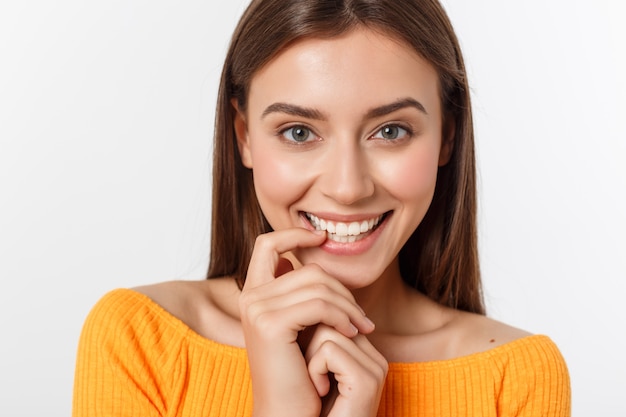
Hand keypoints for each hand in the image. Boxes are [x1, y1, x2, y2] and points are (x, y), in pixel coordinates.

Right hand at [239, 228, 374, 416]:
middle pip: (308, 268)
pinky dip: (343, 316)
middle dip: (342, 289)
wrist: (288, 413)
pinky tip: (353, 333)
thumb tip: (308, 257)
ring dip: (348, 306)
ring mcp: (257, 308)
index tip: (322, 237)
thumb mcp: (300, 326)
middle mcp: (249, 297)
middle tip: (361, 317)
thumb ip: (300, 293)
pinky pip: (319, 304)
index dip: (294, 233)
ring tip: (361, 328)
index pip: (267, 243)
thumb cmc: (300, 373)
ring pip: (318, 284)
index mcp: (253, 294)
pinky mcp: (270, 324)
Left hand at [304, 325, 387, 416]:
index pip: (336, 321)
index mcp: (370, 357)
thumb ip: (320, 343)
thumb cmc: (320, 411)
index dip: (312, 340)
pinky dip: (314, 370)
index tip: (309, 367)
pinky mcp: (365, 379)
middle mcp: (377, 360)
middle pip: (331, 322)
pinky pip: (328, 350)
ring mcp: (375, 369)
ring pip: (327, 332)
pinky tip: (320, 392)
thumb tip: (307, 314)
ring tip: (317, 386)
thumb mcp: (320, 371)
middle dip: (309, 346)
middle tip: (311, 378)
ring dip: (310, 359)